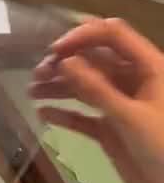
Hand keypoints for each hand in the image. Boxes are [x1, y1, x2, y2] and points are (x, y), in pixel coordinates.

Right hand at [30, 18, 163, 182]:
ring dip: (60, 87)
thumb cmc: (162, 147)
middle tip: (37, 74)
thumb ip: (98, 90)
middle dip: (65, 62)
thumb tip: (65, 63)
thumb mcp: (130, 117)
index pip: (113, 35)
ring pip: (86, 88)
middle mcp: (132, 80)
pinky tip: (44, 113)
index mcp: (148, 66)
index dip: (83, 36)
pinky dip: (65, 114)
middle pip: (95, 59)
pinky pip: (83, 117)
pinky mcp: (110, 130)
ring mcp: (119, 106)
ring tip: (33, 91)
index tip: (54, 51)